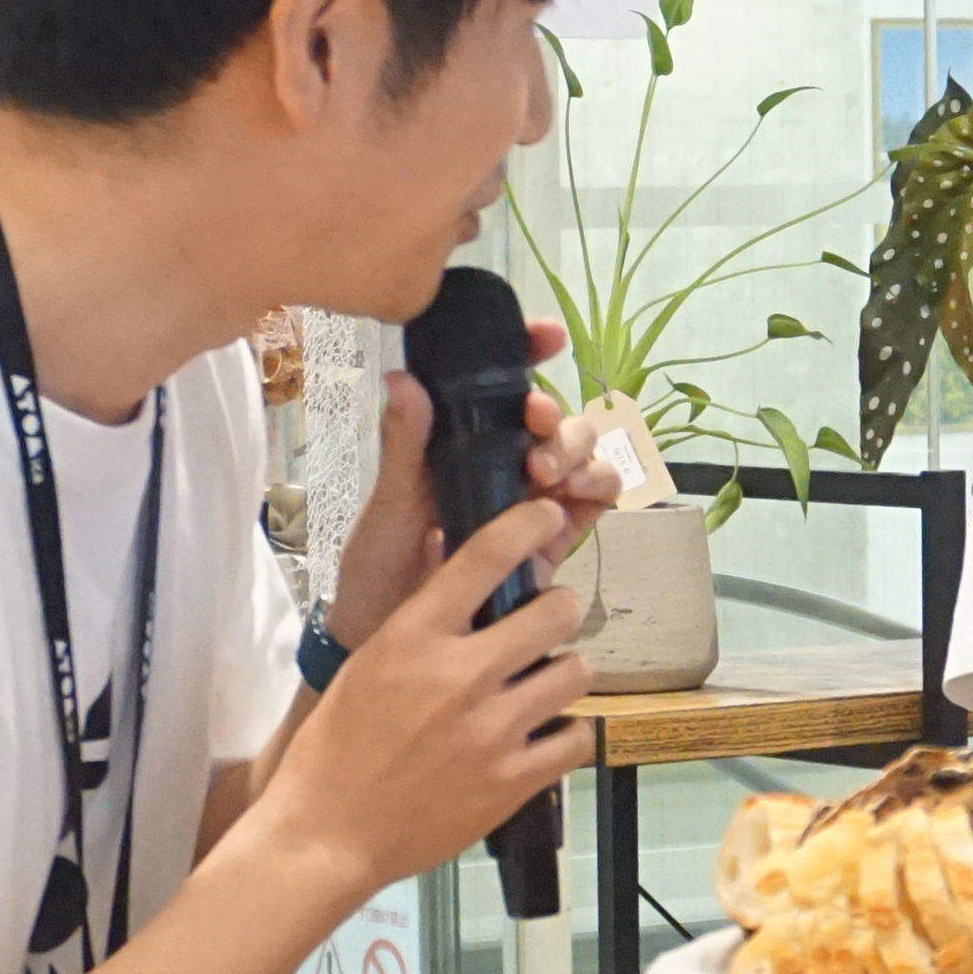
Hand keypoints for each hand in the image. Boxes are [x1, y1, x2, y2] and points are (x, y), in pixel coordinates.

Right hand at [284, 497, 586, 885]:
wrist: (327, 834)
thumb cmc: (337, 748)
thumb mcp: (370, 664)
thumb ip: (422, 623)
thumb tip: (462, 575)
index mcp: (414, 637)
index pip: (484, 557)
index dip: (526, 525)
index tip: (546, 516)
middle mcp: (460, 675)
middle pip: (555, 612)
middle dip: (556, 612)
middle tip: (545, 625)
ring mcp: (493, 730)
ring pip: (575, 672)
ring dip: (563, 673)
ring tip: (542, 685)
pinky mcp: (513, 781)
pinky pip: (577, 738)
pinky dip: (567, 733)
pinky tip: (546, 735)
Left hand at [329, 344, 617, 650]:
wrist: (382, 637)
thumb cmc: (376, 566)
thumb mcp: (386, 504)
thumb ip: (403, 446)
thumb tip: (402, 378)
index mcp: (460, 440)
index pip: (503, 382)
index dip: (531, 349)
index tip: (545, 336)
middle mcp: (502, 463)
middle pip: (555, 420)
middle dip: (557, 418)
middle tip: (533, 438)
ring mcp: (530, 503)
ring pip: (582, 457)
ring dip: (580, 454)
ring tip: (549, 476)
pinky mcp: (549, 544)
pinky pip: (589, 508)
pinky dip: (596, 493)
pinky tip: (576, 497)